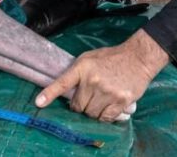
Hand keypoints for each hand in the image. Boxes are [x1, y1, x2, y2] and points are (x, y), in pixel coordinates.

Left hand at [35, 29, 168, 121]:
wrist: (138, 58)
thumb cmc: (111, 58)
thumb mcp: (89, 58)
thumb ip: (77, 72)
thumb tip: (65, 89)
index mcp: (83, 67)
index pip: (63, 82)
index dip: (49, 94)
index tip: (38, 103)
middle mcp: (93, 80)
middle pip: (78, 106)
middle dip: (80, 106)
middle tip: (87, 98)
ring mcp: (107, 92)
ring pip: (91, 114)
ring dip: (92, 112)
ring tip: (99, 101)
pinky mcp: (120, 101)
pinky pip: (105, 118)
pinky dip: (104, 117)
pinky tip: (107, 108)